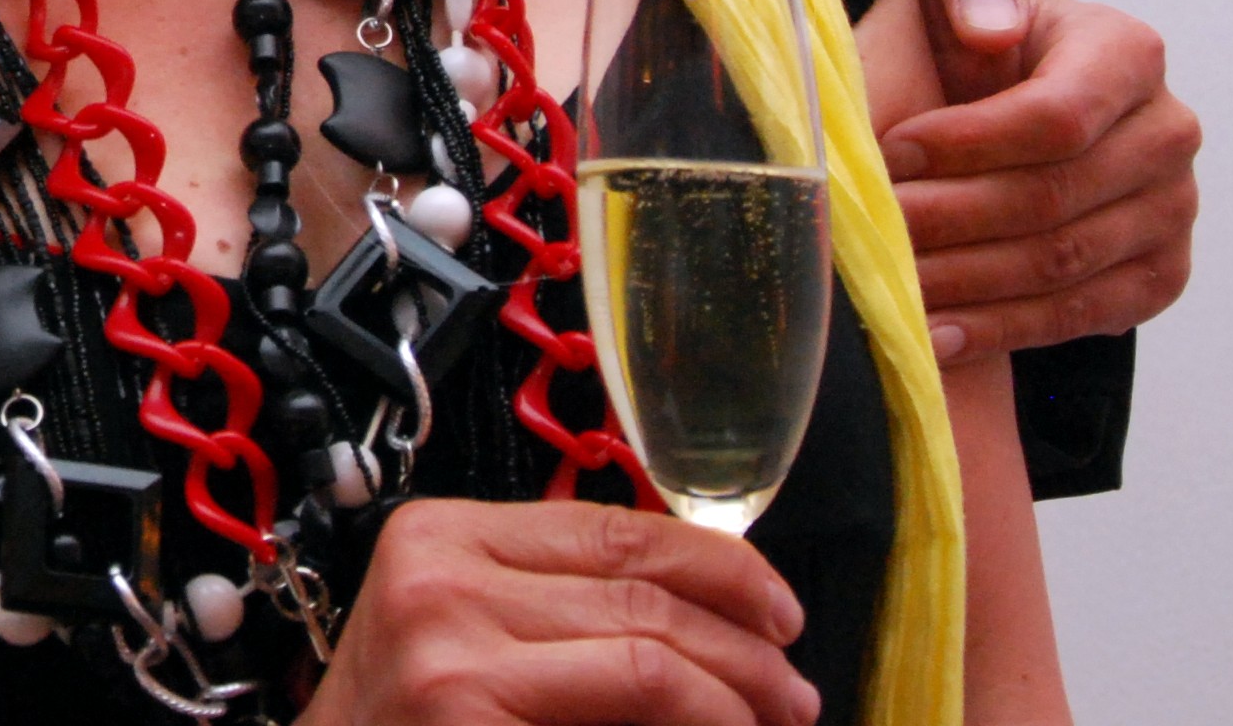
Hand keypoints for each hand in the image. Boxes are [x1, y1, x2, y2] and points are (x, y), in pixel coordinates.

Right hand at [304, 498, 815, 725]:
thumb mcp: (462, 634)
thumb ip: (557, 607)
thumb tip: (708, 615)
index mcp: (441, 532)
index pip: (614, 525)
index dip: (717, 563)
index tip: (774, 607)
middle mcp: (441, 574)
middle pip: (641, 587)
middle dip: (745, 639)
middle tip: (792, 686)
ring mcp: (451, 645)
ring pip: (650, 647)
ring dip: (738, 689)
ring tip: (777, 716)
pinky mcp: (470, 705)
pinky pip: (635, 704)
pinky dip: (703, 721)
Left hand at [888, 0, 1202, 359]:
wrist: (984, 107)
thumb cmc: (959, 41)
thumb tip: (993, 26)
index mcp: (1127, 52)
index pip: (1057, 117)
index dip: (970, 143)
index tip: (892, 152)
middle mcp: (1167, 131)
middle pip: (1055, 200)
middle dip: (953, 218)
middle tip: (879, 230)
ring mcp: (1173, 208)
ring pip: (1063, 265)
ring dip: (969, 282)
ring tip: (895, 286)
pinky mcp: (1159, 273)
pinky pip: (1084, 315)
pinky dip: (1003, 329)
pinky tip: (937, 332)